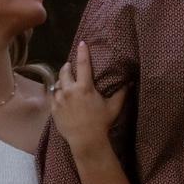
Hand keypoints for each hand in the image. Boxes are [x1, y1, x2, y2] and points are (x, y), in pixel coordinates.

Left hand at [50, 41, 125, 158]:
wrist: (86, 140)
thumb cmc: (101, 123)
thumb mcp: (114, 107)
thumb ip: (122, 93)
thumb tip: (131, 82)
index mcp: (85, 87)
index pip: (83, 64)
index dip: (82, 52)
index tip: (82, 43)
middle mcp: (70, 90)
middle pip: (65, 71)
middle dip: (67, 66)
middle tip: (70, 66)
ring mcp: (60, 100)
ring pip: (57, 84)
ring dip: (61, 81)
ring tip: (64, 82)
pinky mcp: (54, 109)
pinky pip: (52, 96)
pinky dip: (56, 93)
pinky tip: (59, 94)